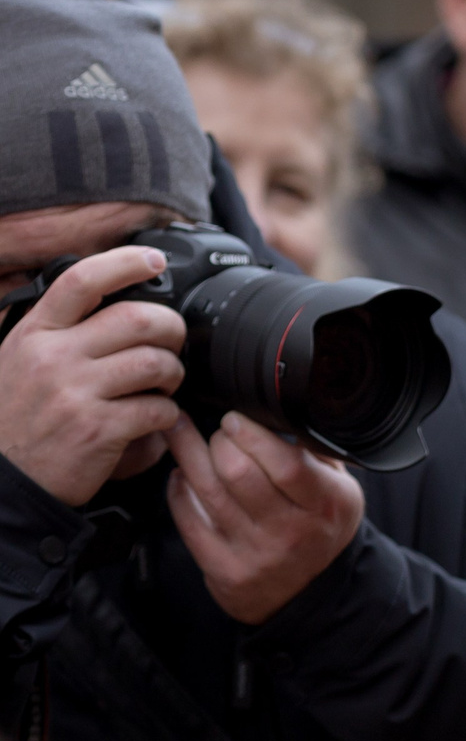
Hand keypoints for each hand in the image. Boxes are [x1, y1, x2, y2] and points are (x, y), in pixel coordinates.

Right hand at [0, 245, 187, 504]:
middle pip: (137, 318)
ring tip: (165, 385)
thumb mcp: (18, 362)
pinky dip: (168, 415)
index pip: (81, 281)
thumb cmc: (18, 420)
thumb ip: (55, 333)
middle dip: (171, 329)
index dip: (124, 262)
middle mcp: (52, 356)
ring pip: (156, 363)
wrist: (4, 480)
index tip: (153, 260)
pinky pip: (158, 409)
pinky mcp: (98, 428)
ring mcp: (75, 392)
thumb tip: (104, 305)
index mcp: (34, 334)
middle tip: (174, 344)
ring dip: (174, 374)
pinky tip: (156, 420)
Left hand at [164, 411, 364, 623]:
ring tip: (177, 430)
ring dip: (186, 453)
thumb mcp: (339, 490)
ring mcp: (256, 553)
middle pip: (238, 473)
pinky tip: (181, 475)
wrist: (307, 592)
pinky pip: (188, 519)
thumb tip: (281, 407)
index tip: (236, 419)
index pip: (286, 464)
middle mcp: (293, 531)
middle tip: (219, 432)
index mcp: (326, 505)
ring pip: (206, 490)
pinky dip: (178, 490)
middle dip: (219, 441)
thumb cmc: (318, 527)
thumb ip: (317, 453)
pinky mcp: (224, 569)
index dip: (252, 434)